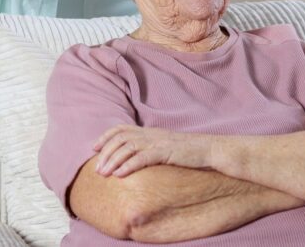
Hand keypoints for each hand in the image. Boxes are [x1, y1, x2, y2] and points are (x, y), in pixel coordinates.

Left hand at [92, 125, 212, 177]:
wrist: (210, 150)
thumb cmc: (189, 152)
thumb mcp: (166, 146)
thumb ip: (151, 148)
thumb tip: (136, 159)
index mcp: (150, 131)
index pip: (121, 129)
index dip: (105, 136)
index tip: (94, 147)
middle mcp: (151, 134)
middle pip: (120, 139)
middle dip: (105, 153)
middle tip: (96, 169)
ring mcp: (158, 142)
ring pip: (128, 148)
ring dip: (113, 161)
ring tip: (103, 174)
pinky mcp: (165, 152)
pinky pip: (142, 158)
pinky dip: (128, 166)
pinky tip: (120, 175)